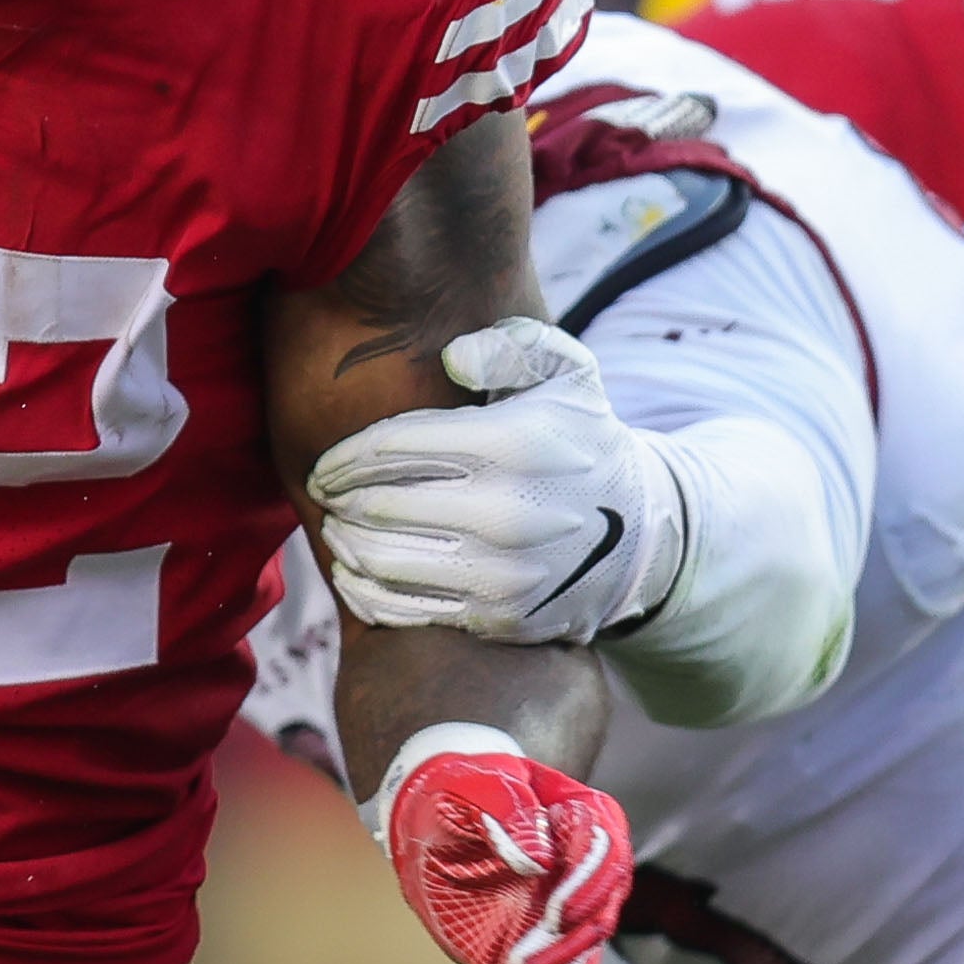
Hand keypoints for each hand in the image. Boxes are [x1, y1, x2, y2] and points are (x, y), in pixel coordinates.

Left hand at [306, 320, 674, 647]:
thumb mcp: (568, 374)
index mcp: (515, 444)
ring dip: (345, 544)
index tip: (326, 464)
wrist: (637, 535)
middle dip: (339, 500)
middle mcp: (508, 512)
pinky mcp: (498, 618)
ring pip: (382, 560)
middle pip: (380, 505)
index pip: (394, 447)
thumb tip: (453, 358)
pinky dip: (363, 592)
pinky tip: (354, 573)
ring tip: (338, 529)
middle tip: (326, 495)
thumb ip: (513, 345)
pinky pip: (403, 610)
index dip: (344, 457)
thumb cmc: (580, 441)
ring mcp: (503, 572)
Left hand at [373, 727, 633, 963]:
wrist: (440, 813)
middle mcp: (585, 883)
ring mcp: (562, 928)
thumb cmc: (462, 790)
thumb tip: (535, 859)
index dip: (587, 887)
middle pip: (593, 924)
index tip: (559, 913)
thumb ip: (505, 811)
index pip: (603, 855)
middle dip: (562, 954)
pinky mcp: (531, 960)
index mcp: (584, 825)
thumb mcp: (474, 787)